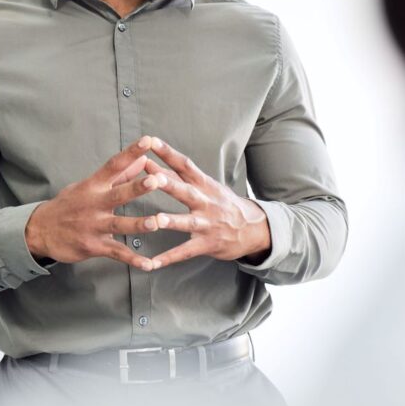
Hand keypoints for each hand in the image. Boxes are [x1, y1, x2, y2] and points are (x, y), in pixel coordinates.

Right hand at [24, 136, 167, 271]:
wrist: (40, 230)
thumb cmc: (70, 205)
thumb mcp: (89, 185)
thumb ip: (119, 175)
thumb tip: (142, 160)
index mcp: (93, 186)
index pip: (114, 165)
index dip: (130, 153)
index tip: (147, 141)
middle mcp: (94, 204)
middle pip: (119, 194)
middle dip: (137, 188)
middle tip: (157, 180)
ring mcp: (94, 226)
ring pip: (120, 225)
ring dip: (139, 224)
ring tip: (157, 223)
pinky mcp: (94, 246)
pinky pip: (117, 253)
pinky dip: (133, 259)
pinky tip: (149, 264)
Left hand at [147, 139, 271, 269]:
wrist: (254, 229)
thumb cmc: (222, 203)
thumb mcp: (207, 186)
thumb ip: (179, 178)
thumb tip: (151, 163)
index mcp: (204, 185)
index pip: (185, 165)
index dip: (168, 153)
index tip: (150, 141)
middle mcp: (205, 202)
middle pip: (185, 191)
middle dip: (169, 184)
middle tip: (152, 176)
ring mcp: (207, 224)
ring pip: (187, 222)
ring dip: (171, 221)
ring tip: (154, 221)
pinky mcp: (207, 244)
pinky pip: (185, 252)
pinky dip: (168, 258)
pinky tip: (151, 263)